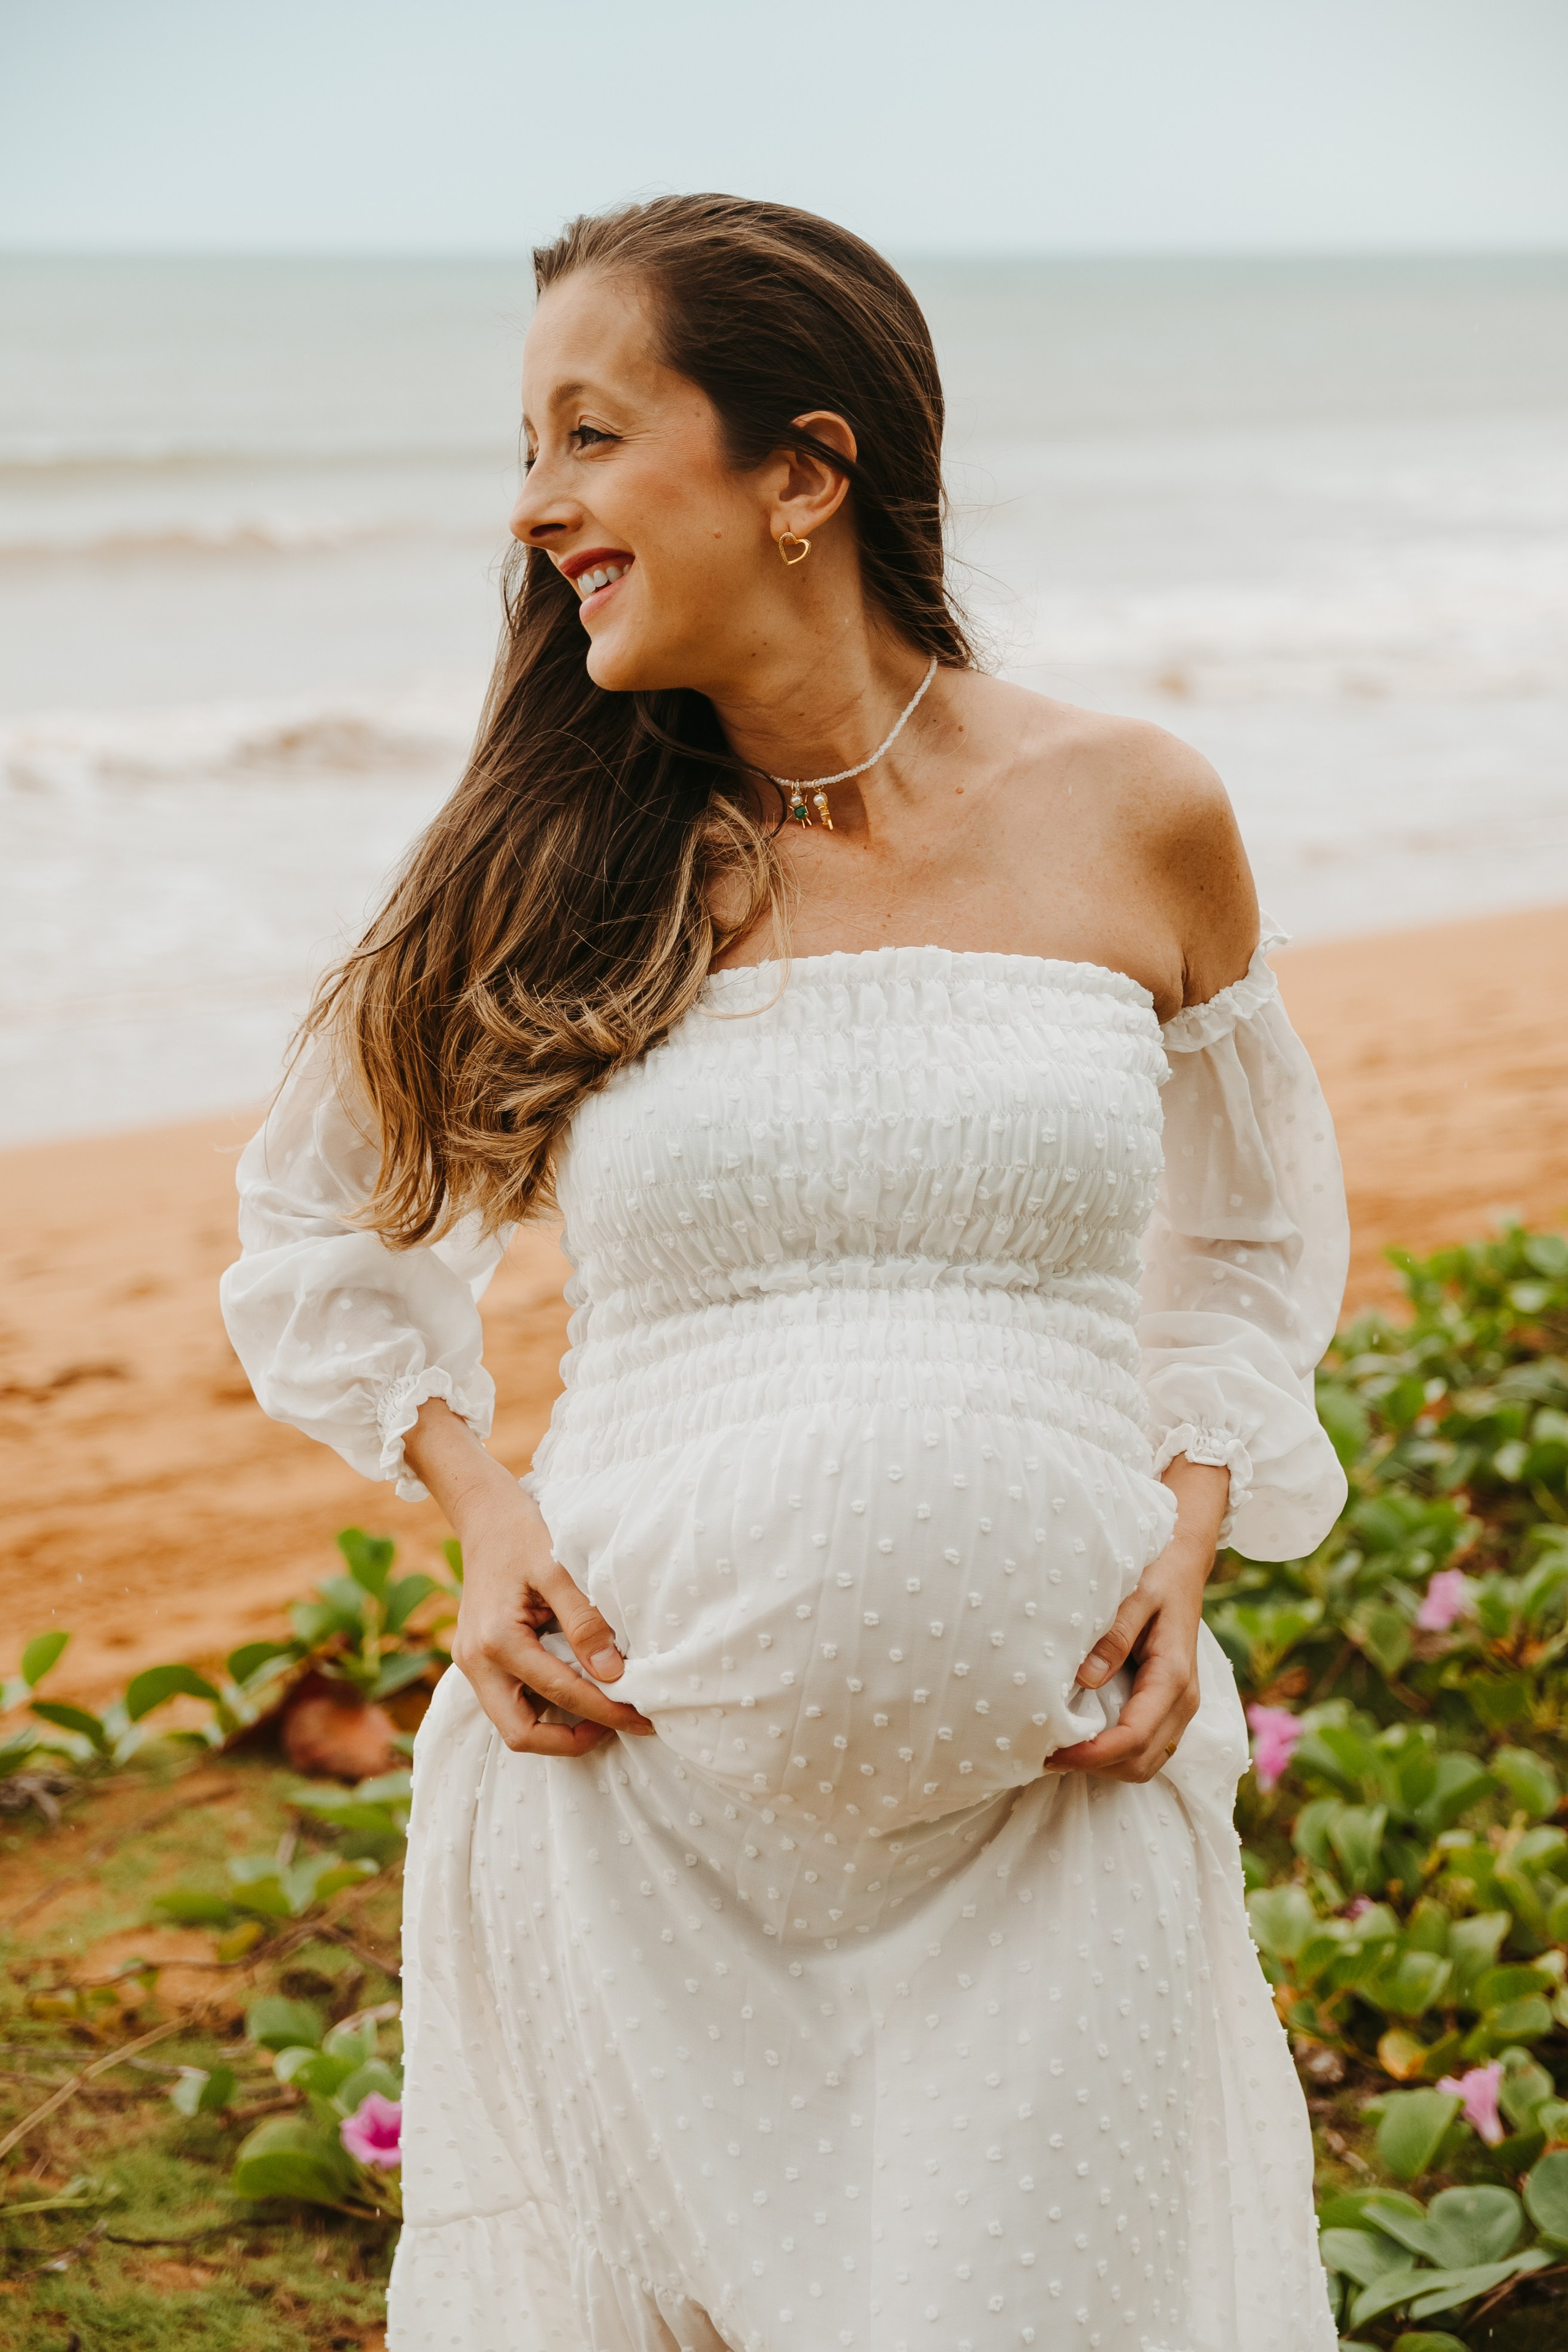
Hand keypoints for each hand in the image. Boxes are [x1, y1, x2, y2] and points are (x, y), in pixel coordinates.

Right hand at [405, 1400, 652, 1755]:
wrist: (482, 1513)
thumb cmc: (523, 1533)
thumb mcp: (558, 1568)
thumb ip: (584, 1622)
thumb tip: (613, 1673)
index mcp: (497, 1640)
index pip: (561, 1693)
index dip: (606, 1711)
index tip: (644, 1716)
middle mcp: (476, 1661)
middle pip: (520, 1734)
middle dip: (571, 1741)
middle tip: (620, 1725)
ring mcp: (471, 1664)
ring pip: (512, 1724)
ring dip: (556, 1729)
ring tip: (605, 1712)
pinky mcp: (477, 1660)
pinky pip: (509, 1701)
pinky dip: (543, 1707)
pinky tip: (579, 1691)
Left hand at [1048, 1457, 1227, 1782]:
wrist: (1183, 1563)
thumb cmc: (1157, 1573)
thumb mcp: (1136, 1594)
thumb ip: (1114, 1635)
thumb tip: (1085, 1679)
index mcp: (1173, 1675)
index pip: (1134, 1736)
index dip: (1093, 1754)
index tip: (1052, 1753)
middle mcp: (1183, 1700)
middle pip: (1141, 1761)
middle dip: (1096, 1767)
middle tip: (1045, 1754)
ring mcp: (1180, 1707)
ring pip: (1146, 1762)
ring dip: (1105, 1765)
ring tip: (1058, 1749)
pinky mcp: (1169, 1705)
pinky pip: (1147, 1747)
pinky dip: (1116, 1754)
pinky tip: (1083, 1736)